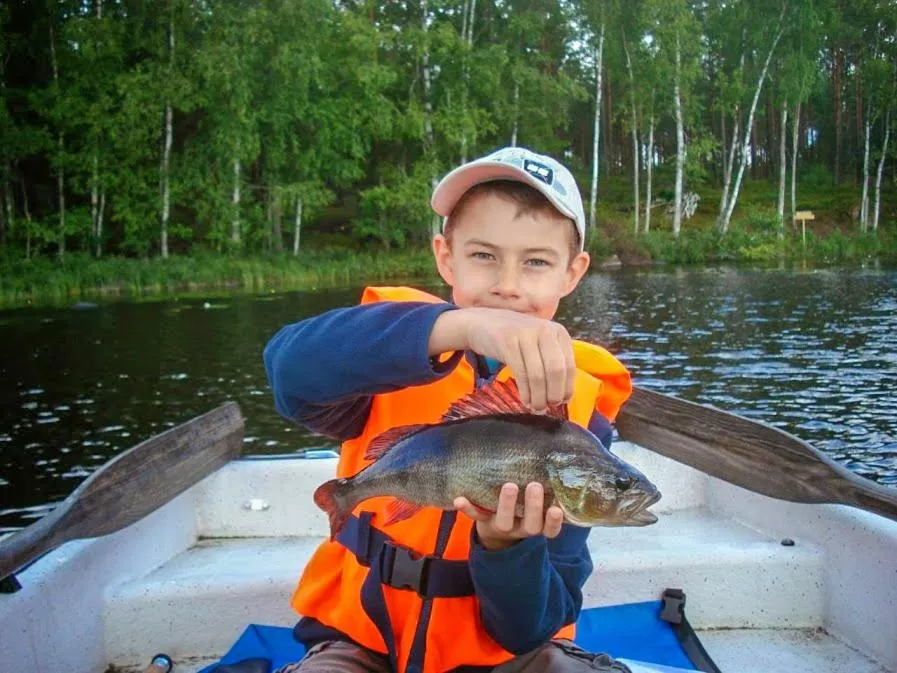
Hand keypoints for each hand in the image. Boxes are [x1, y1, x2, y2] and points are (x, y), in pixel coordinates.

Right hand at [429, 307, 575, 412]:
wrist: (482, 322)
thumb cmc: (515, 339)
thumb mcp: (539, 344)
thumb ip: (552, 362)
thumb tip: (564, 396)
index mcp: (558, 332)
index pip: (570, 366)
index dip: (567, 388)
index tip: (561, 403)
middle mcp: (545, 330)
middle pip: (556, 371)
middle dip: (554, 394)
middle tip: (547, 407)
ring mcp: (526, 334)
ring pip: (538, 375)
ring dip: (538, 397)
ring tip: (536, 408)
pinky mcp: (508, 341)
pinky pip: (521, 373)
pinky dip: (525, 391)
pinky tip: (525, 399)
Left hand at [454, 482, 563, 550]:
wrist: (498, 529)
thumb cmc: (526, 504)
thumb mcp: (540, 499)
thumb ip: (549, 485)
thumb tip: (557, 454)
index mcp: (539, 523)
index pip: (551, 529)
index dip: (554, 522)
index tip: (557, 509)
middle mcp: (523, 527)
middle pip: (531, 525)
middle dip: (533, 507)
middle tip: (534, 486)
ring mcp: (502, 525)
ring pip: (504, 522)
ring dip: (506, 505)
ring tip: (509, 486)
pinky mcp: (484, 520)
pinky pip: (476, 516)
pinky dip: (468, 508)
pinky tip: (459, 499)